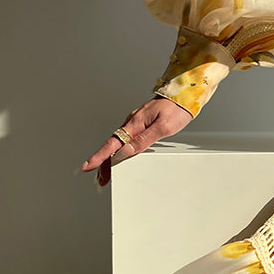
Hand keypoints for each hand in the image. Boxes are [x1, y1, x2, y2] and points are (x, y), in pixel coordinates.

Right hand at [79, 97, 193, 187]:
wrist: (185, 95)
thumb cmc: (176, 108)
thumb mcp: (163, 127)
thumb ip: (144, 140)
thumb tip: (126, 151)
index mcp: (135, 123)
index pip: (113, 143)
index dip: (100, 156)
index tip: (88, 166)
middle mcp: (133, 123)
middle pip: (113, 146)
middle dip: (104, 163)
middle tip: (101, 179)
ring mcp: (137, 123)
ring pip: (119, 143)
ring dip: (111, 158)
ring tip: (107, 173)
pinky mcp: (142, 124)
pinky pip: (127, 139)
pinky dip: (121, 151)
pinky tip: (121, 157)